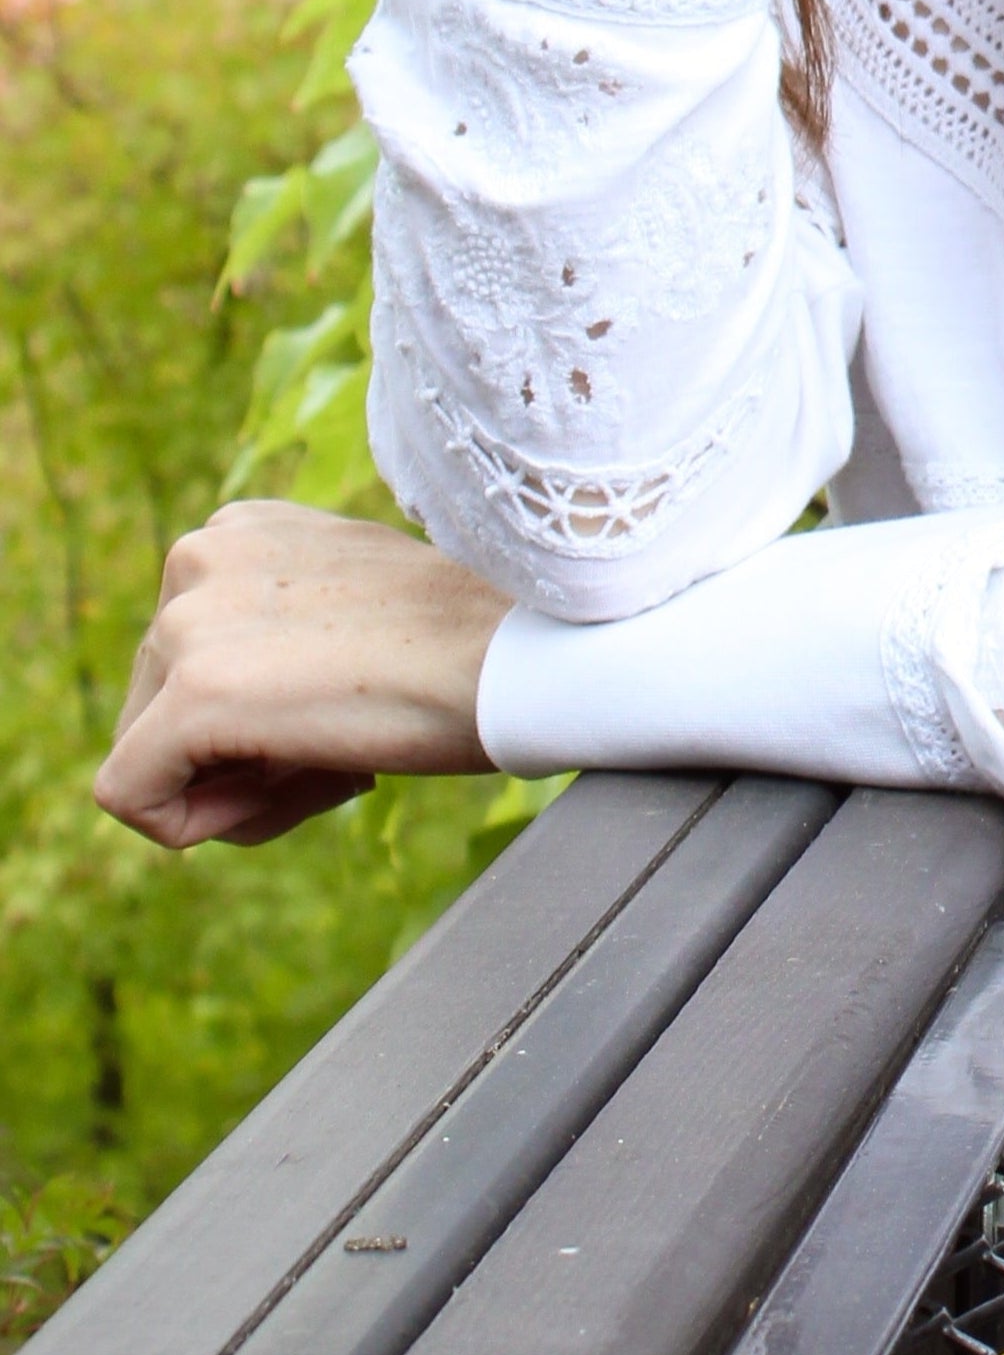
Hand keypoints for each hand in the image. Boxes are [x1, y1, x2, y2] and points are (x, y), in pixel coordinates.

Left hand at [97, 504, 513, 852]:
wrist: (522, 653)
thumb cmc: (465, 641)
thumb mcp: (348, 604)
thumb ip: (278, 629)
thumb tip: (236, 707)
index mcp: (234, 530)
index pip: (186, 658)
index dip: (251, 717)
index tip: (339, 710)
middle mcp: (195, 558)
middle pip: (156, 706)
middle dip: (236, 754)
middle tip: (343, 747)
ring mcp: (187, 623)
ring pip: (148, 755)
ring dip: (237, 787)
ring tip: (336, 760)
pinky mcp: (192, 697)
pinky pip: (131, 796)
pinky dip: (197, 825)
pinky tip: (295, 794)